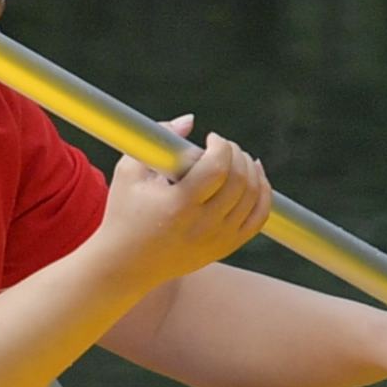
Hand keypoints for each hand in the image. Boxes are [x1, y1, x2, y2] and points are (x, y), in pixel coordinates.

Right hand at [98, 123, 268, 283]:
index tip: (211, 138)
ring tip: (238, 157)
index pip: (217, 168)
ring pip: (254, 197)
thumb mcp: (129, 173)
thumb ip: (157, 140)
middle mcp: (202, 226)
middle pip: (240, 180)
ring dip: (251, 170)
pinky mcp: (225, 248)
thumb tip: (190, 121)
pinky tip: (255, 177)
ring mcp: (217, 240)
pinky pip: (258, 218)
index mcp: (178, 206)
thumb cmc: (123, 214)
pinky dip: (263, 194)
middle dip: (236, 154)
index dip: (222, 146)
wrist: (125, 265)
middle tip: (223, 146)